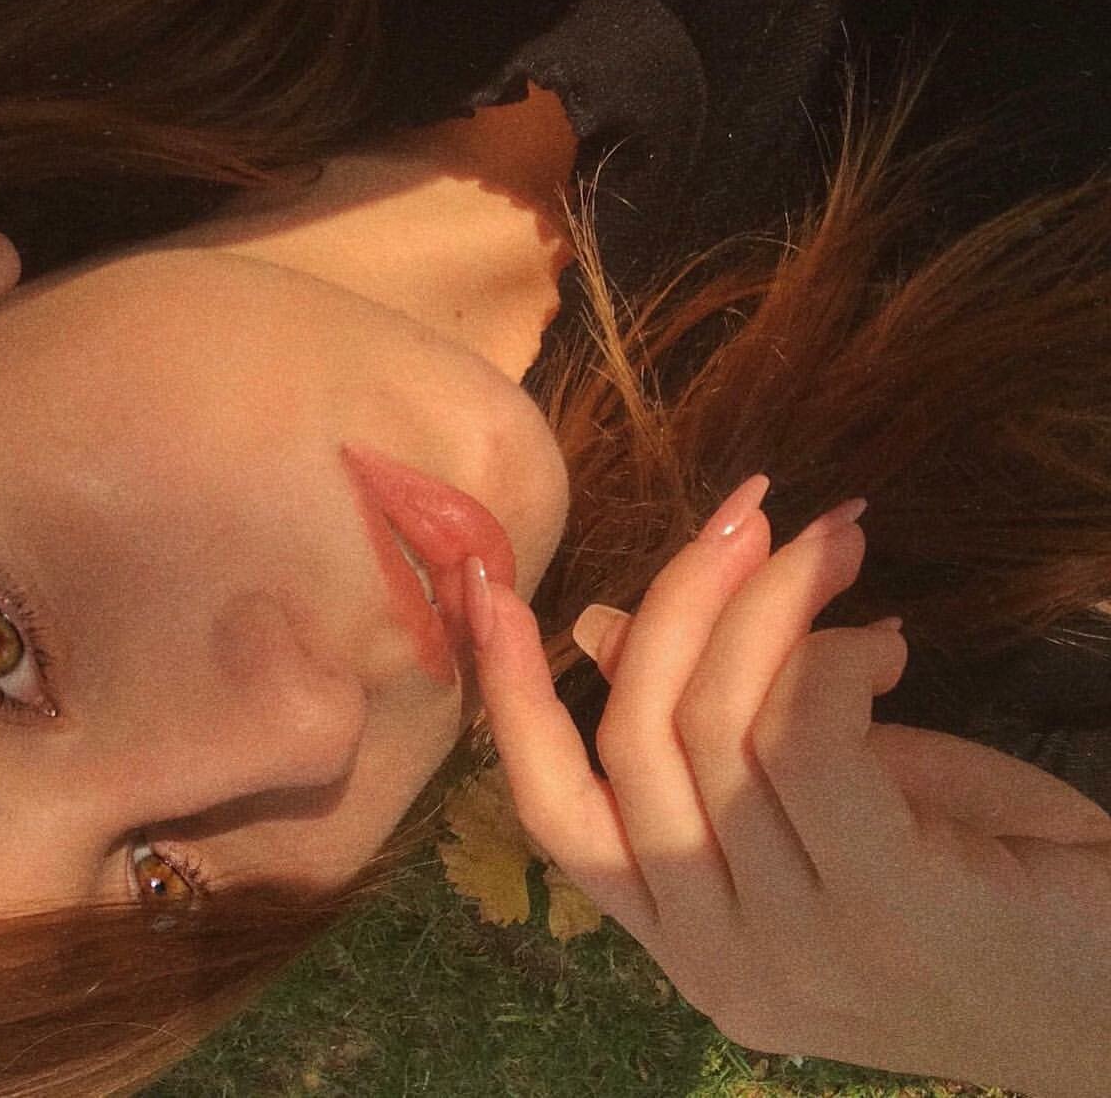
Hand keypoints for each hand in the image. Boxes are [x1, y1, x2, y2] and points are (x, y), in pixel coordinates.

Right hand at [465, 476, 1110, 1095]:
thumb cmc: (987, 890)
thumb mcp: (824, 802)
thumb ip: (716, 732)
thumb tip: (599, 630)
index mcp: (689, 942)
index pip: (557, 815)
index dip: (511, 695)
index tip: (485, 587)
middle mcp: (719, 960)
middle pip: (632, 742)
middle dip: (679, 598)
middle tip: (748, 513)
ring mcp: (797, 949)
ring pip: (715, 725)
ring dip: (768, 599)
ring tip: (835, 541)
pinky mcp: (886, 906)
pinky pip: (803, 732)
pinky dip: (828, 651)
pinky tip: (885, 640)